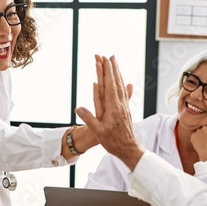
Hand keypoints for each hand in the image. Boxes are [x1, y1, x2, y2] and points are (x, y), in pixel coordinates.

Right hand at [75, 56, 143, 170]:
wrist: (128, 149)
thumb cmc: (113, 142)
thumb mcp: (98, 132)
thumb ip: (89, 119)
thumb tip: (78, 108)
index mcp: (114, 107)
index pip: (110, 85)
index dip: (108, 72)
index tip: (106, 60)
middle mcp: (121, 104)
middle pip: (116, 82)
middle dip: (113, 68)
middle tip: (110, 56)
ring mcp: (125, 107)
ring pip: (121, 86)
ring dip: (118, 74)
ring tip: (116, 64)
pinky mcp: (126, 111)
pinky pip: (124, 94)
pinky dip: (123, 85)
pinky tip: (125, 83)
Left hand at [190, 124, 206, 161]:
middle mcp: (205, 127)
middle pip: (205, 128)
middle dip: (206, 132)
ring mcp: (198, 131)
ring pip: (199, 131)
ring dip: (201, 135)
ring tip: (204, 142)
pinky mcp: (193, 135)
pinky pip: (194, 135)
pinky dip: (196, 139)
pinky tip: (200, 143)